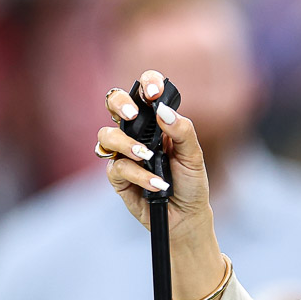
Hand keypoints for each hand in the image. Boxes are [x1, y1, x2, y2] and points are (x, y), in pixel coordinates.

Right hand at [97, 69, 213, 242]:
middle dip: (120, 104)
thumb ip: (182, 131)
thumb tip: (163, 110)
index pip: (144, 93)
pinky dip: (139, 175)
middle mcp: (135, 133)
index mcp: (156, 123)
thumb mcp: (194, 155)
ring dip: (127, 145)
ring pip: (107, 136)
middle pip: (114, 104)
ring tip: (147, 156)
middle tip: (134, 115)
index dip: (145, 84)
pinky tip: (158, 184)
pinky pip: (117, 167)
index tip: (154, 93)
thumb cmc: (190, 182)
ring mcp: (123, 154)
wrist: (186, 215)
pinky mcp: (117, 177)